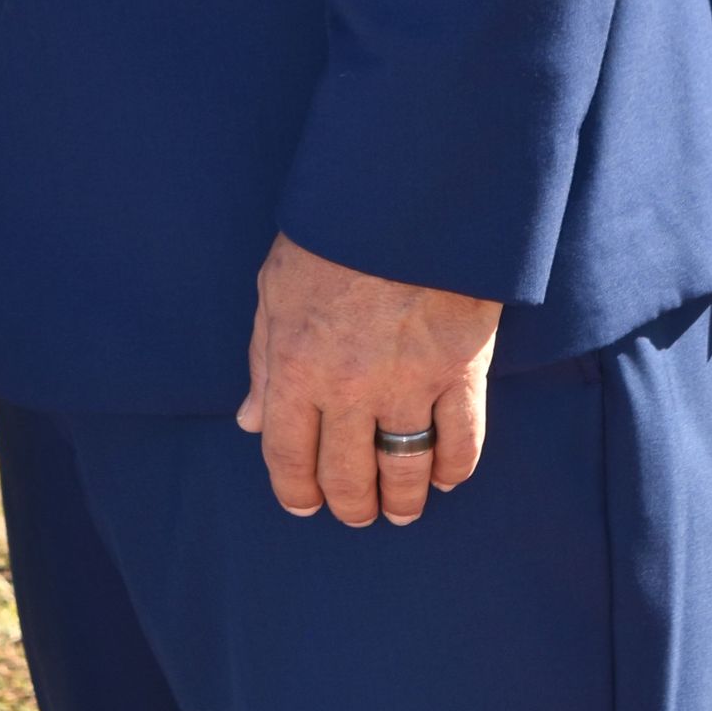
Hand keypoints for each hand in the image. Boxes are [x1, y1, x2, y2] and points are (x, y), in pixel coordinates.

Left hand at [238, 232, 501, 527]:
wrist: (406, 197)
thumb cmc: (332, 235)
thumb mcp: (275, 288)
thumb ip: (262, 360)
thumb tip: (249, 421)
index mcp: (295, 365)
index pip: (286, 453)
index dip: (294, 489)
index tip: (303, 505)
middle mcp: (348, 388)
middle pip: (346, 475)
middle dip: (349, 504)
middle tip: (354, 513)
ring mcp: (408, 384)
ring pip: (403, 471)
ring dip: (400, 501)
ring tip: (398, 511)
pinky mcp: (461, 374)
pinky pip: (461, 443)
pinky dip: (453, 469)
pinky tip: (443, 476)